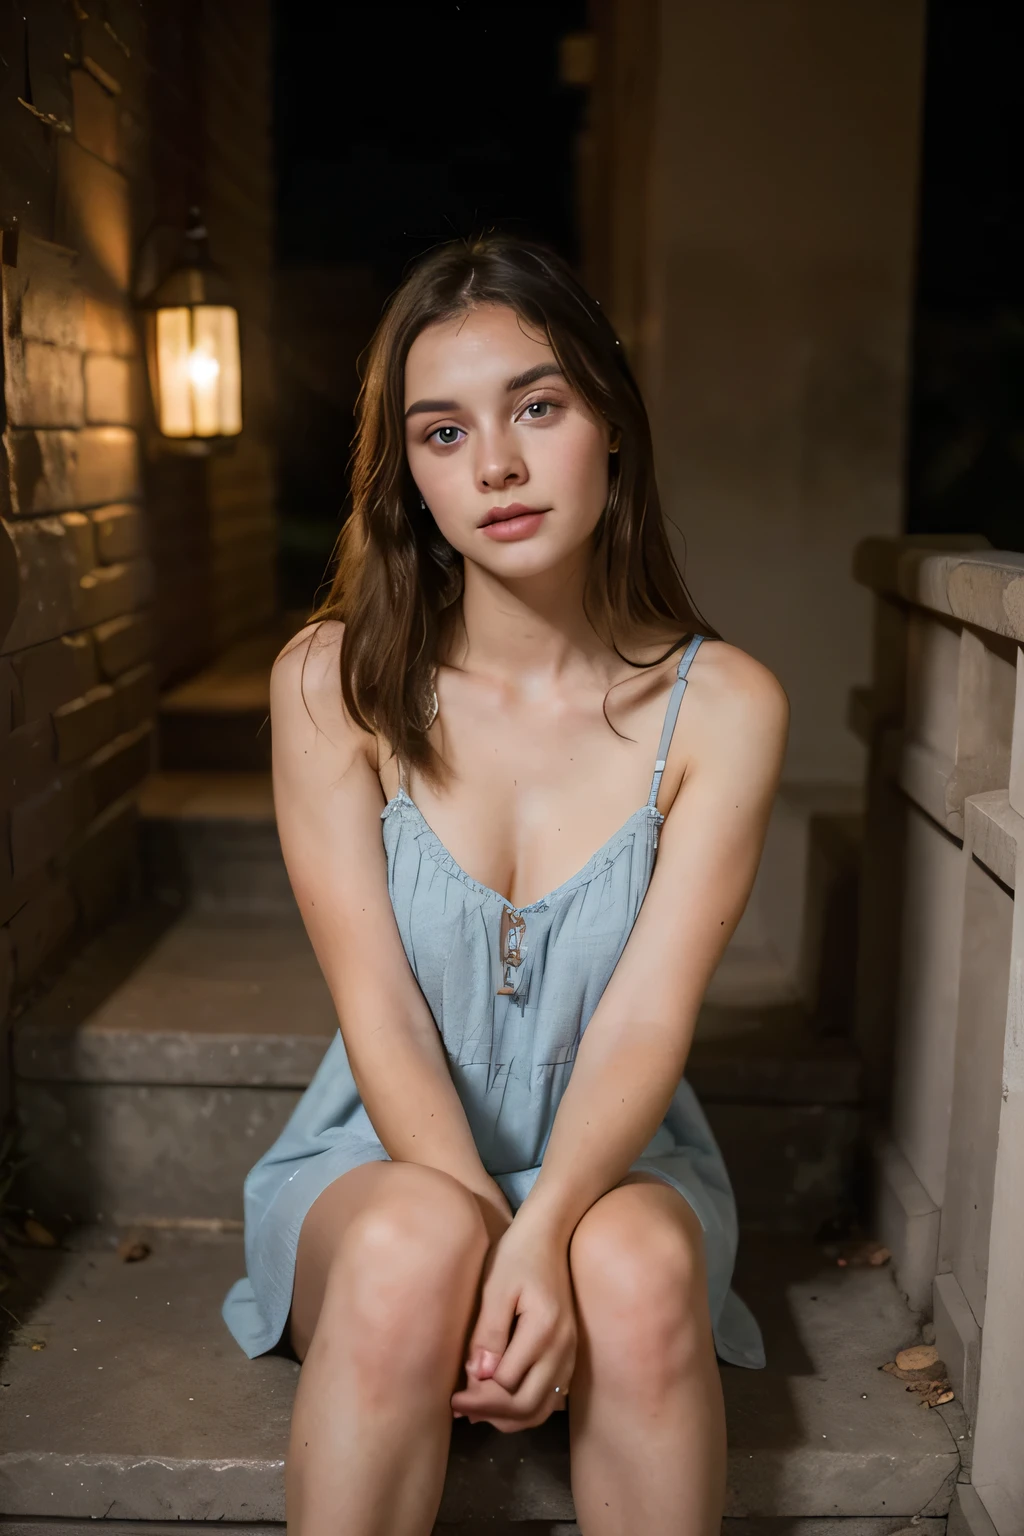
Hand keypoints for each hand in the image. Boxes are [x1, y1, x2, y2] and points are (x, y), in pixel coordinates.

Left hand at [451, 1211, 576, 1431]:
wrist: (549, 1238)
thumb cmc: (516, 1257)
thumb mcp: (495, 1288)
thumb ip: (489, 1332)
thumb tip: (479, 1376)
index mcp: (543, 1331)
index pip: (508, 1385)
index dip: (478, 1397)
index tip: (451, 1398)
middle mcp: (562, 1348)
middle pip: (527, 1406)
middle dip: (491, 1413)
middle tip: (459, 1408)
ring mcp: (569, 1354)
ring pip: (541, 1408)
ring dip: (509, 1417)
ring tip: (476, 1409)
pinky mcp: (568, 1354)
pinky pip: (550, 1397)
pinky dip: (525, 1408)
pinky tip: (500, 1400)